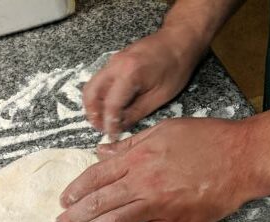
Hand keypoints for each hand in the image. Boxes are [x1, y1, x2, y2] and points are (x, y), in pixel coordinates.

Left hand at [55, 117, 258, 221]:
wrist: (241, 157)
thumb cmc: (205, 140)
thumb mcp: (164, 131)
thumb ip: (130, 145)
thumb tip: (101, 152)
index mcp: (139, 158)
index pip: (96, 176)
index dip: (76, 191)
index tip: (63, 201)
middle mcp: (144, 182)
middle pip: (99, 202)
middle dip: (75, 216)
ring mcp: (159, 204)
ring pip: (116, 221)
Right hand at [83, 29, 203, 139]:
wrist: (178, 40)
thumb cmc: (175, 67)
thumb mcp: (159, 96)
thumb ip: (136, 112)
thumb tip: (120, 126)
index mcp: (129, 73)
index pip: (111, 104)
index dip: (109, 123)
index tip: (111, 135)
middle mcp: (115, 64)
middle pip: (91, 93)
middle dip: (93, 114)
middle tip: (101, 128)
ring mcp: (112, 60)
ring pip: (92, 86)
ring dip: (93, 105)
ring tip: (103, 120)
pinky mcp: (114, 61)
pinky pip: (99, 80)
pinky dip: (99, 96)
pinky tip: (109, 107)